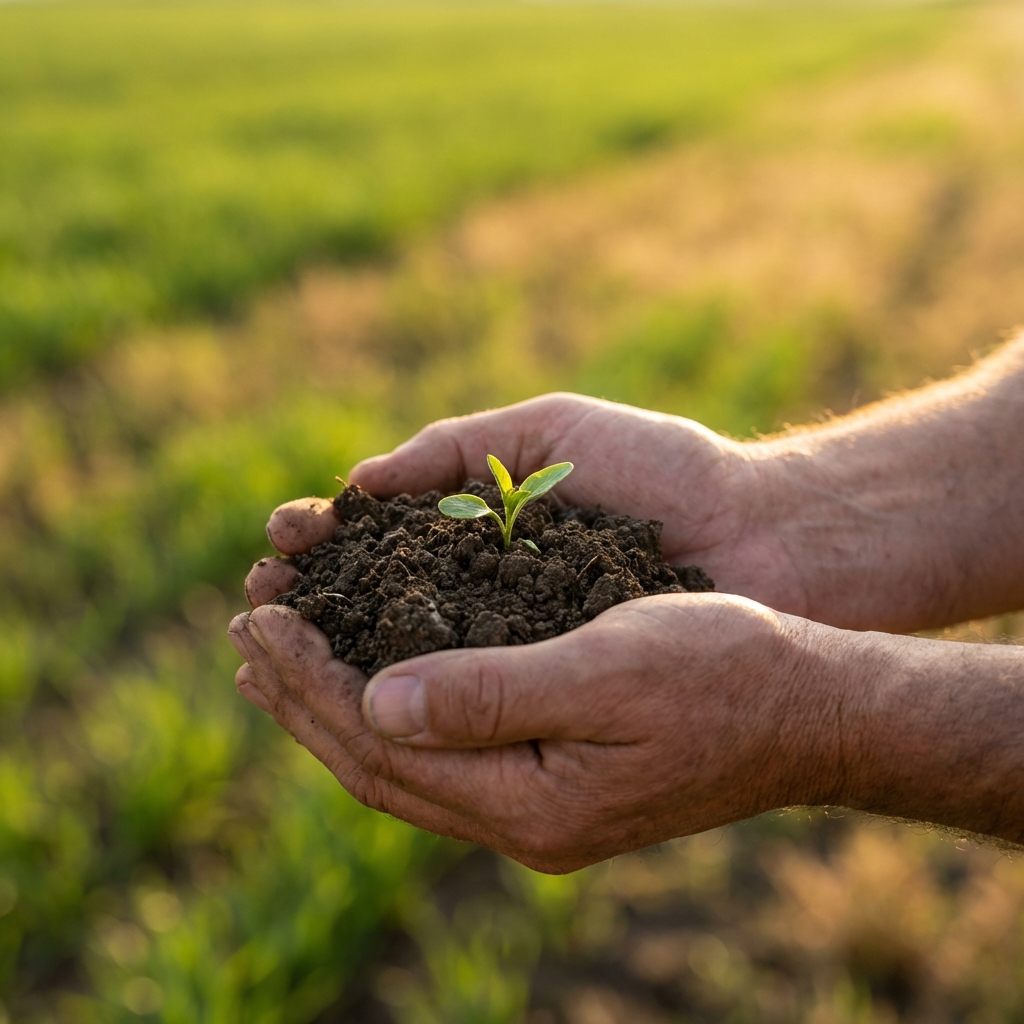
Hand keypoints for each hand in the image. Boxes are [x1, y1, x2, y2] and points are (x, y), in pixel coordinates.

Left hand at [229, 592, 843, 871]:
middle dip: (303, 697)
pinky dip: (392, 707)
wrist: (810, 710)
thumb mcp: (609, 669)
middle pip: (379, 762)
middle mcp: (523, 820)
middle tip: (245, 634)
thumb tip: (378, 701)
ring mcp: (538, 804)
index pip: (384, 746)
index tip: (262, 621)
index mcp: (531, 802)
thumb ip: (493, 694)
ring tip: (279, 659)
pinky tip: (372, 676)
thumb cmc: (724, 670)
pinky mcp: (554, 776)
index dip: (312, 683)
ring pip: (406, 760)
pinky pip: (444, 749)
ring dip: (336, 706)